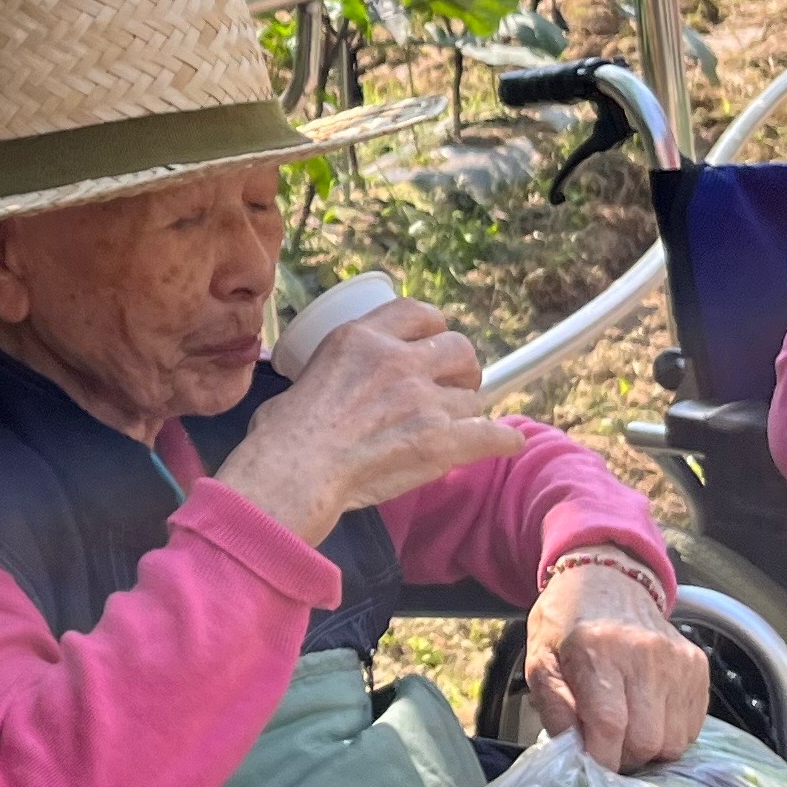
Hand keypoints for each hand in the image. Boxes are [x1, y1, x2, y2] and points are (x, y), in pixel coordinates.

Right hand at [214, 301, 522, 545]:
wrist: (291, 474)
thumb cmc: (280, 438)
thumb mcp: (303, 380)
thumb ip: (333, 374)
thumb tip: (332, 389)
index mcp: (361, 340)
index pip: (418, 313)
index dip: (433, 328)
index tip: (433, 342)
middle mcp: (398, 361)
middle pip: (458, 348)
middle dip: (461, 367)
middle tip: (453, 385)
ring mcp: (423, 400)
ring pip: (472, 397)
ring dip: (467, 412)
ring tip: (456, 427)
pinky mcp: (441, 441)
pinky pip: (492, 434)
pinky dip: (502, 440)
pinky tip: (506, 443)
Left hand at [524, 559, 707, 768]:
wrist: (608, 582)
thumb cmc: (567, 625)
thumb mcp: (540, 661)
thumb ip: (554, 707)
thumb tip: (574, 751)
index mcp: (599, 651)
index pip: (610, 725)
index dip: (601, 758)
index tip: (589, 766)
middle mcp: (646, 655)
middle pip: (647, 740)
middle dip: (624, 758)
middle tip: (605, 748)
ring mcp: (678, 661)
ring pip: (674, 740)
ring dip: (648, 750)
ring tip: (625, 733)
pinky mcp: (699, 666)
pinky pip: (692, 726)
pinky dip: (669, 734)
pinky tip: (647, 718)